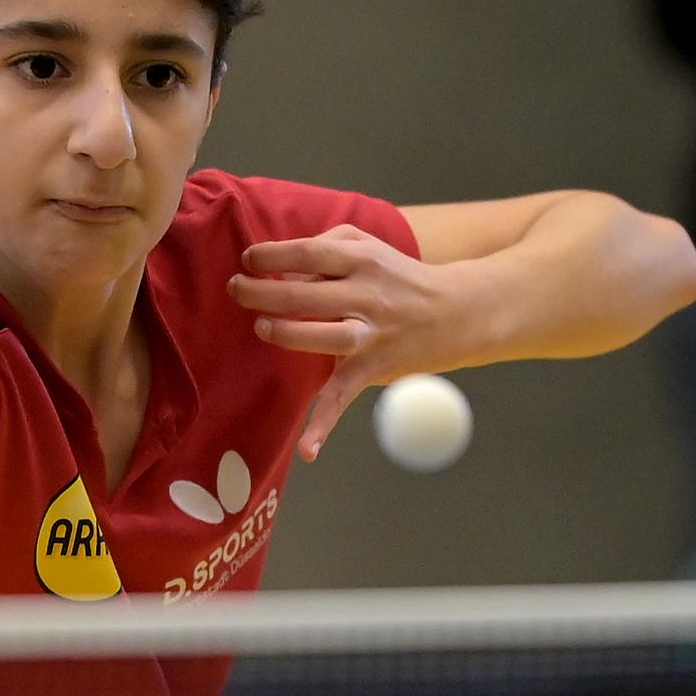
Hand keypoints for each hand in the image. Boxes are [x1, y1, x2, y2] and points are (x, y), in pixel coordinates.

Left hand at [227, 225, 472, 460]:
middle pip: (306, 295)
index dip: (273, 256)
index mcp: (362, 260)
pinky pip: (345, 395)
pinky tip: (307, 450)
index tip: (248, 260)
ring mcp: (372, 334)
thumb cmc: (398, 276)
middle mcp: (368, 296)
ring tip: (261, 327)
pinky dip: (325, 424)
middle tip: (236, 290)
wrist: (459, 311)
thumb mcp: (367, 246)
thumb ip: (326, 247)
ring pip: (324, 336)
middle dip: (263, 293)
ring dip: (286, 333)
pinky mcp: (375, 367)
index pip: (309, 253)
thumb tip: (282, 268)